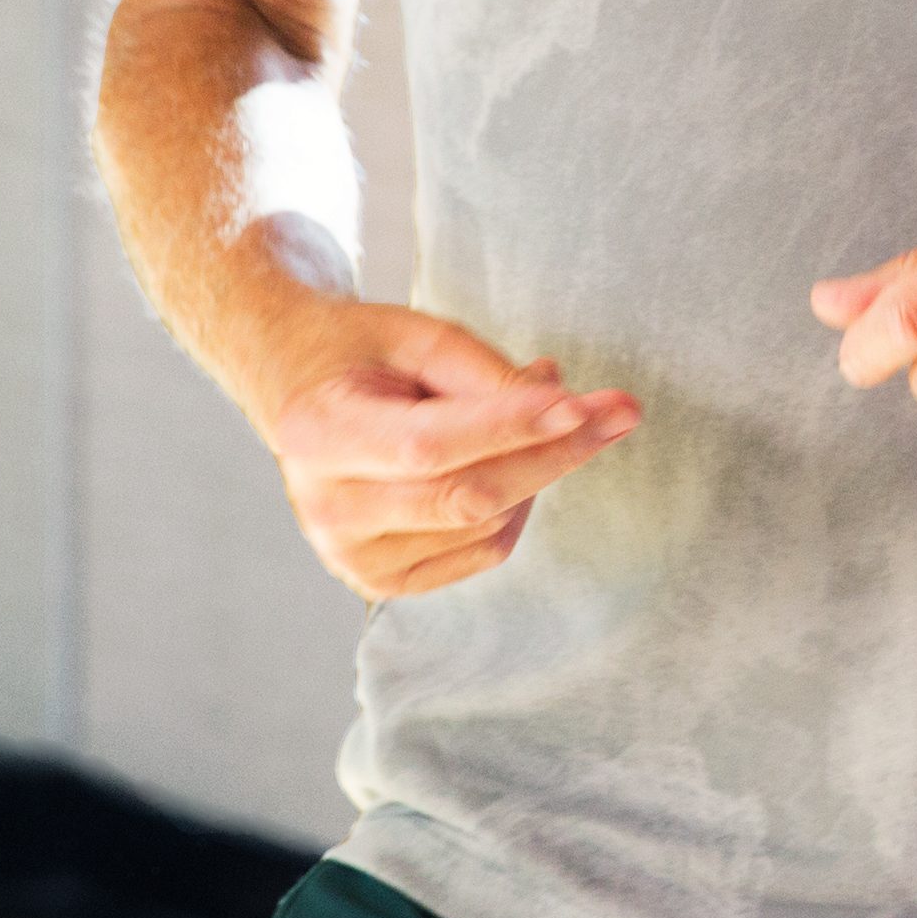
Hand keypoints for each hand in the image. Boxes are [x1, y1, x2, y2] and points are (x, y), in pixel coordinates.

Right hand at [255, 303, 636, 599]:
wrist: (296, 392)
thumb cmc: (358, 353)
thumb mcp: (412, 335)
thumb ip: (482, 372)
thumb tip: (565, 408)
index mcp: (319, 435)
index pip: (428, 446)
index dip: (510, 428)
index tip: (583, 405)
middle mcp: (328, 510)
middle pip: (468, 496)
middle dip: (555, 453)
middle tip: (620, 410)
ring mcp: (353, 557)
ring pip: (487, 525)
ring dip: (536, 467)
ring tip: (532, 412)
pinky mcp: (384, 582)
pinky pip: (484, 551)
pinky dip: (515, 504)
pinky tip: (504, 460)